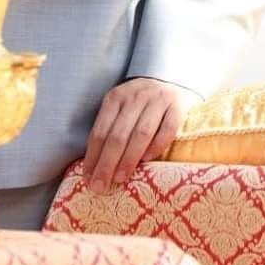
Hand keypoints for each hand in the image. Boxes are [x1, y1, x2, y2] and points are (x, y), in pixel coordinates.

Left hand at [83, 78, 199, 192]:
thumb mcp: (119, 108)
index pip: (100, 131)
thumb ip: (109, 130)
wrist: (167, 79)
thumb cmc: (138, 102)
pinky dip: (157, 146)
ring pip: (141, 133)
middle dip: (107, 163)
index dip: (93, 156)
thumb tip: (94, 166)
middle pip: (118, 135)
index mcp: (115, 97)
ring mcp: (157, 100)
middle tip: (100, 186)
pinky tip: (147, 160)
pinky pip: (167, 129)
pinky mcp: (177, 107)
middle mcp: (135, 97)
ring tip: (119, 178)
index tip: (88, 178)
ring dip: (129, 158)